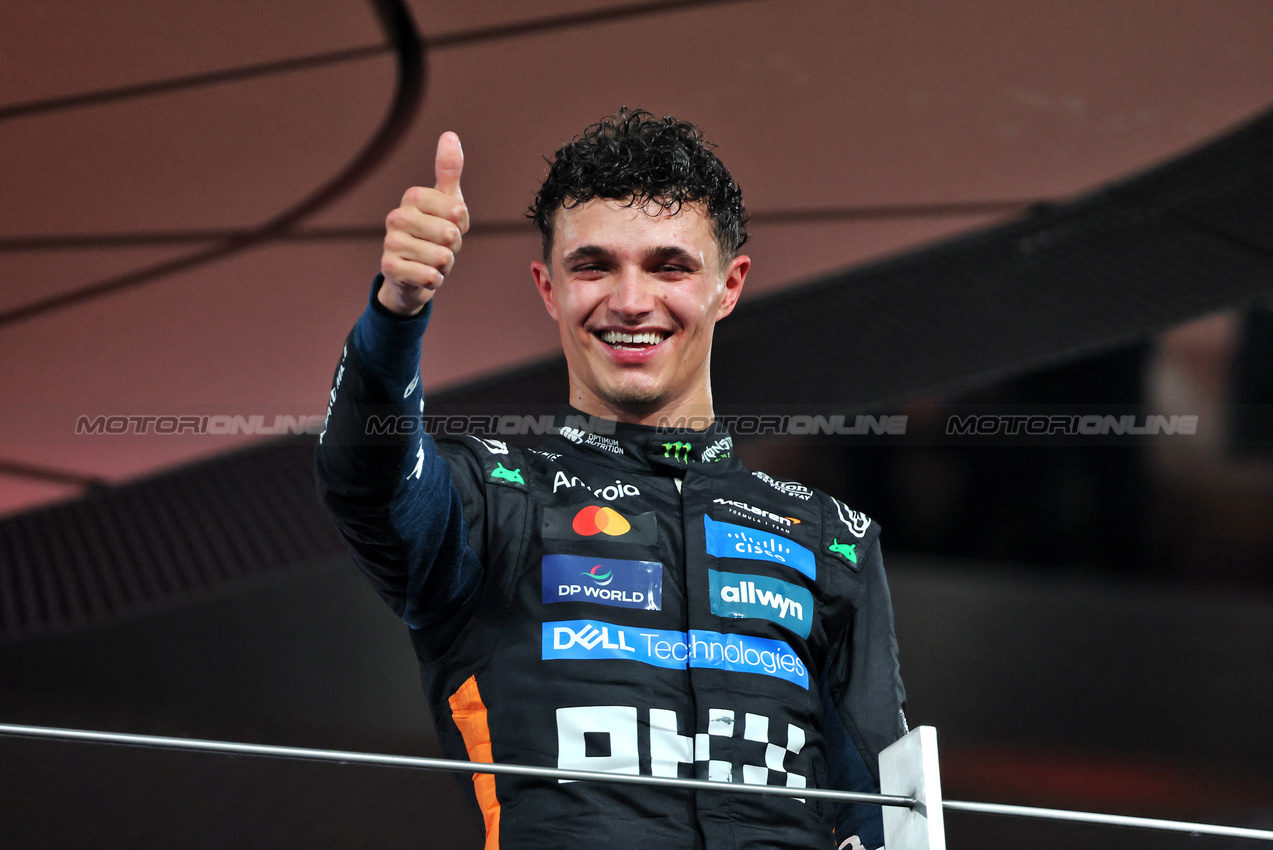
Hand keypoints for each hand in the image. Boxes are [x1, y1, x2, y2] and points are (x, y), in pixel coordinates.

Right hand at [378, 131, 469, 315]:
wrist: (412, 276)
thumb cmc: (433, 235)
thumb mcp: (446, 202)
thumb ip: (448, 171)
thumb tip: (449, 134)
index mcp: (412, 197)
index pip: (457, 210)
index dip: (461, 224)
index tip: (449, 225)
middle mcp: (396, 216)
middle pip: (450, 234)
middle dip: (454, 246)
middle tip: (441, 247)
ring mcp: (390, 242)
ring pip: (441, 256)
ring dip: (445, 264)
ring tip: (433, 261)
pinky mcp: (389, 268)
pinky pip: (428, 275)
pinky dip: (435, 279)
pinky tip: (427, 276)